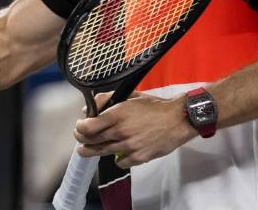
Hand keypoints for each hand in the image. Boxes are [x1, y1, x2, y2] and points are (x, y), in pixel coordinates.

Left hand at [73, 92, 196, 168]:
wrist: (178, 119)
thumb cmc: (155, 107)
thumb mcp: (129, 95)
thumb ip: (106, 99)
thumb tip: (89, 109)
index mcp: (117, 114)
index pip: (88, 127)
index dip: (80, 128)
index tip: (80, 127)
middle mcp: (121, 131)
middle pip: (92, 141)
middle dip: (82, 141)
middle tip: (81, 140)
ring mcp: (130, 146)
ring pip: (103, 152)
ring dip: (92, 152)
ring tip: (87, 151)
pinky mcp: (139, 157)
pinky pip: (120, 162)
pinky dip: (117, 159)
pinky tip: (117, 153)